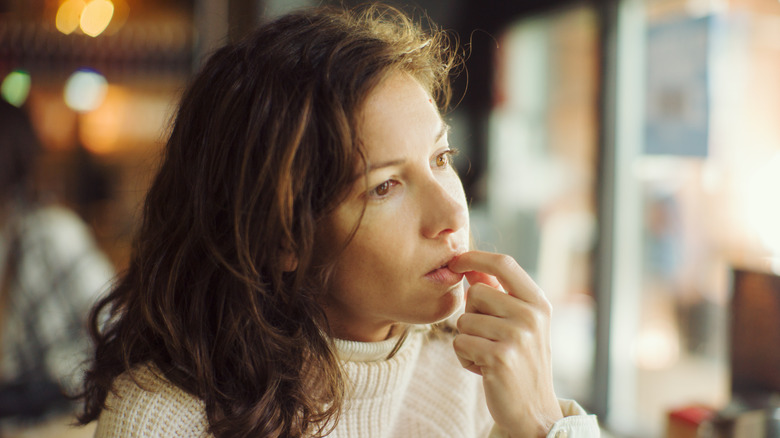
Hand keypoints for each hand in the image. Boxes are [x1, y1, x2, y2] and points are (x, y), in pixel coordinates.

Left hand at [449, 251, 562, 437]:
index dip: (475, 257)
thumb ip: (497, 294)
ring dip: (467, 340)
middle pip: (475, 293)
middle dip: (471, 314)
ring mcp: (517, 336)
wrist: (534, 411)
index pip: (504, 263)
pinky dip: (464, 357)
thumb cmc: (521, 362)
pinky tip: (483, 370)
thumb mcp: (518, 324)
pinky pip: (460, 343)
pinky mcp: (500, 357)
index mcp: (538, 302)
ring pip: (464, 320)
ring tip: (488, 356)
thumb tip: (469, 266)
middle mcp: (532, 316)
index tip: (456, 261)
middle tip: (488, 338)